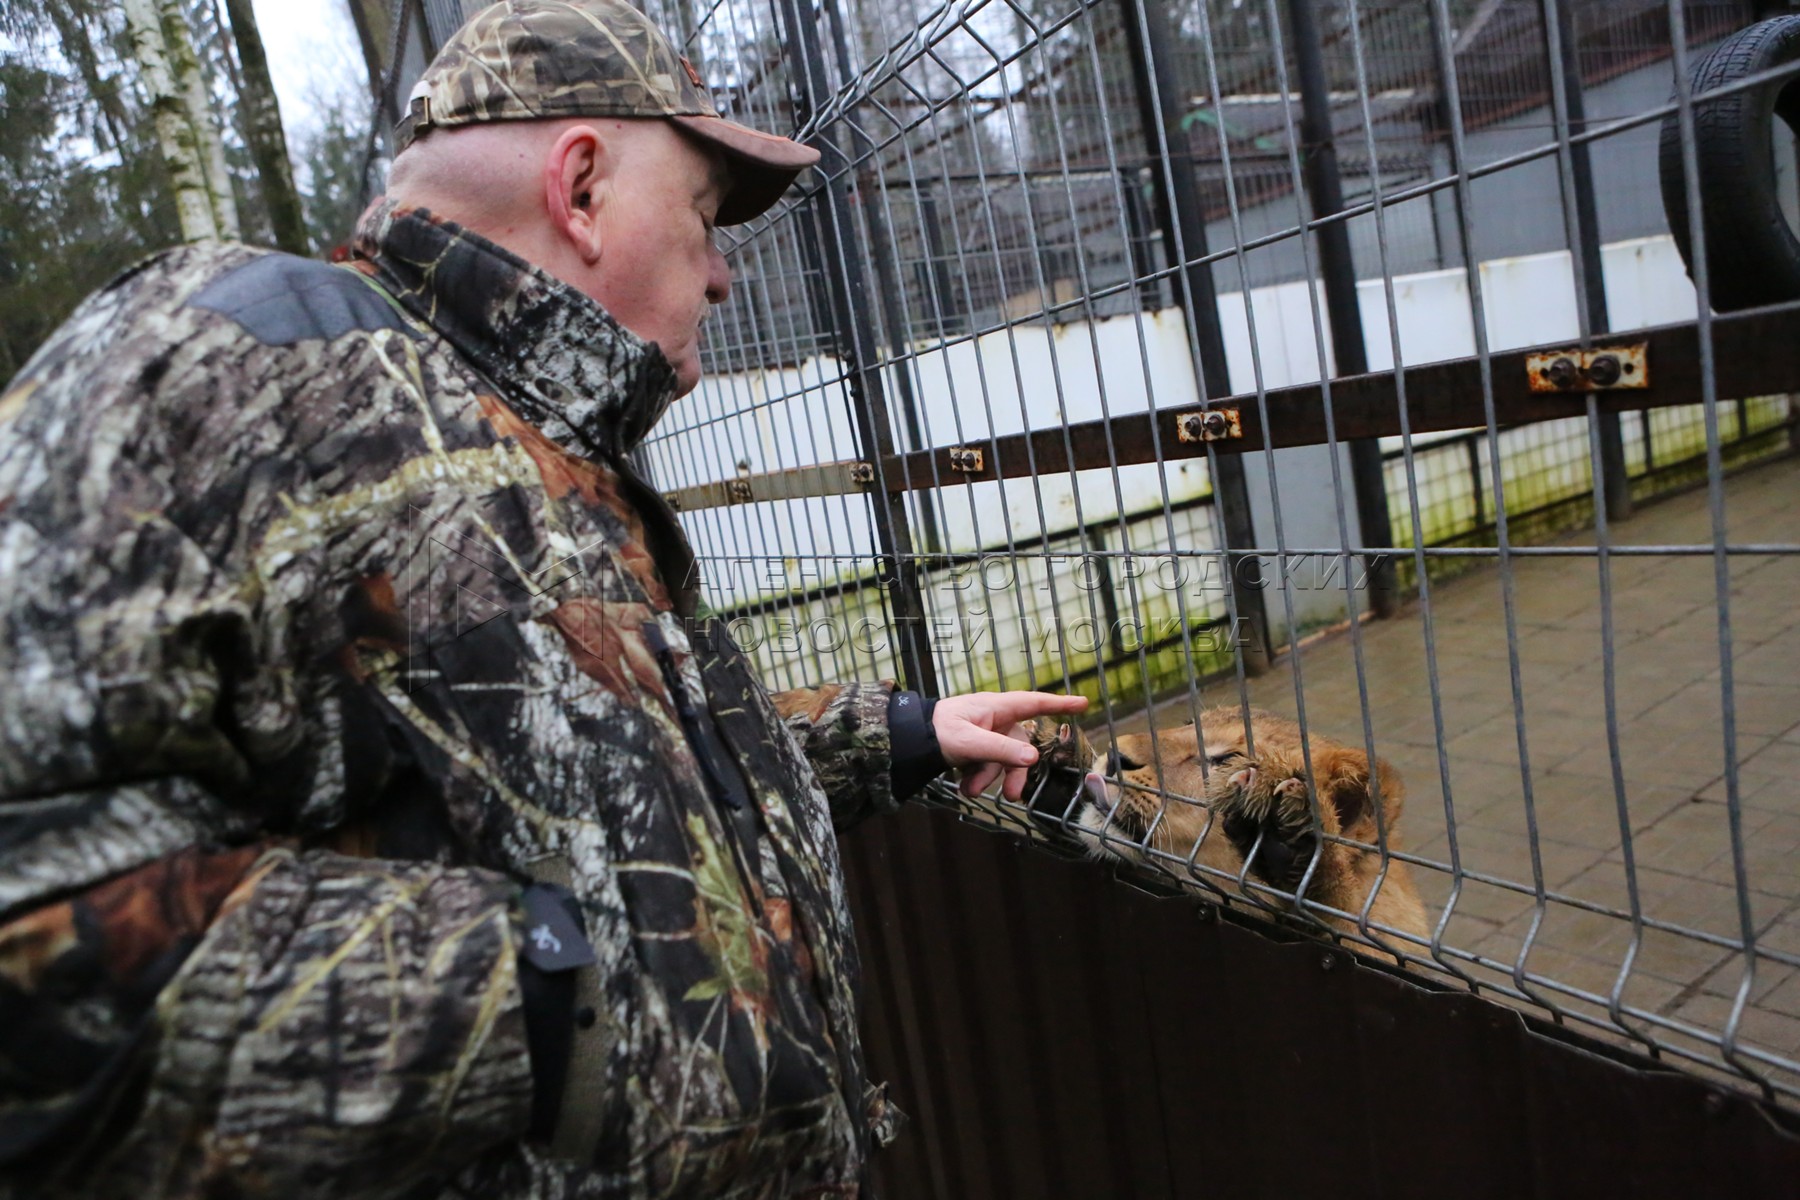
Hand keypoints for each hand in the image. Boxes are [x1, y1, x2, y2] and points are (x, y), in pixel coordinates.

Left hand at [931, 690, 1088, 802]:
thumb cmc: (937, 731)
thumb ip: (1001, 751)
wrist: (909, 739)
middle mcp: (994, 719)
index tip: (1083, 703)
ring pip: (1001, 760)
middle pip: (1018, 746)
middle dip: (1013, 772)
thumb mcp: (969, 743)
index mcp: (995, 707)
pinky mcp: (975, 747)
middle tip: (1011, 797)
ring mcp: (985, 733)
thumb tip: (1033, 759)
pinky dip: (978, 777)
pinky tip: (963, 786)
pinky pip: (987, 764)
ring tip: (968, 791)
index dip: (1059, 704)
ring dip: (988, 778)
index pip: (1033, 702)